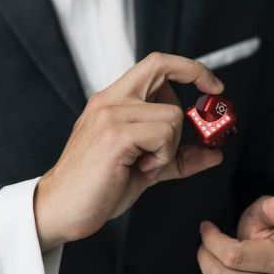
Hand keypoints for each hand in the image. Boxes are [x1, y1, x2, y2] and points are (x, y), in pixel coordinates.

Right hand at [35, 53, 225, 250]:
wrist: (61, 209)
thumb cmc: (95, 189)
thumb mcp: (146, 169)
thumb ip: (177, 157)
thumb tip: (212, 153)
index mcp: (112, 101)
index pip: (156, 64)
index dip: (189, 68)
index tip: (211, 85)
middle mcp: (110, 100)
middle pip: (161, 69)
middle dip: (191, 91)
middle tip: (191, 130)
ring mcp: (111, 115)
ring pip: (172, 114)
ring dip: (169, 146)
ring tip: (145, 164)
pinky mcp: (115, 135)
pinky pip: (164, 134)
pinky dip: (163, 156)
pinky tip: (140, 168)